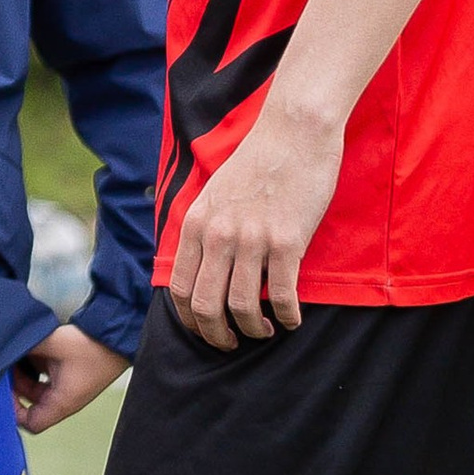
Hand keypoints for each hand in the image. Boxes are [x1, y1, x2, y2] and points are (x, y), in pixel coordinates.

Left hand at [11, 320, 127, 433]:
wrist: (117, 336)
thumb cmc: (91, 346)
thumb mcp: (53, 343)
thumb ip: (26, 345)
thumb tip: (5, 345)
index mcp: (62, 402)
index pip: (31, 423)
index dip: (13, 411)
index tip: (5, 391)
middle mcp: (64, 399)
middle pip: (31, 405)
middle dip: (16, 387)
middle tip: (6, 369)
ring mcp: (67, 387)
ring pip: (37, 389)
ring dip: (25, 375)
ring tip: (17, 356)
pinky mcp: (70, 375)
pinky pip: (46, 377)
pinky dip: (36, 366)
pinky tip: (31, 350)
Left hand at [168, 97, 345, 348]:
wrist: (294, 131)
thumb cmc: (258, 161)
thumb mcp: (214, 192)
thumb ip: (205, 228)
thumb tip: (201, 266)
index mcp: (196, 224)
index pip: (179, 288)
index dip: (189, 320)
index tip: (204, 329)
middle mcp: (218, 235)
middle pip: (205, 306)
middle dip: (216, 335)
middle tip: (230, 343)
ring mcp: (252, 239)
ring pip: (242, 307)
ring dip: (253, 330)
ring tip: (264, 331)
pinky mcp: (287, 241)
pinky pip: (283, 295)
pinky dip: (288, 316)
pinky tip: (293, 319)